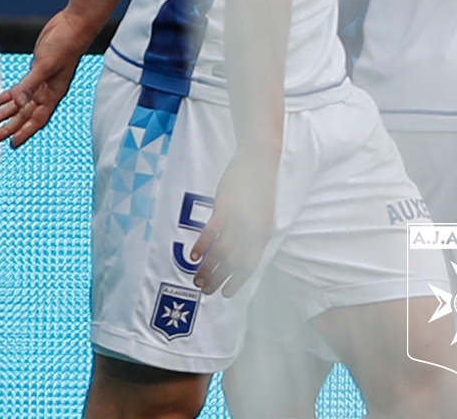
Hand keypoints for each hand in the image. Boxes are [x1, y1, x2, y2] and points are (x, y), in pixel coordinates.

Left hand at [0, 9, 98, 146]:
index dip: (24, 132)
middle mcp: (47, 91)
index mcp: (53, 94)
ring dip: (6, 113)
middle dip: (9, 126)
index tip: (12, 143)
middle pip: (25, 114)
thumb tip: (17, 103)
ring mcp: (41, 81)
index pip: (37, 119)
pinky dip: (10, 95)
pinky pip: (21, 88)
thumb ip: (29, 85)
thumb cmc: (66, 46)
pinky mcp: (36, 70)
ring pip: (21, 103)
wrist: (72, 26)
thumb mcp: (44, 66)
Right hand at [189, 152, 277, 295]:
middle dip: (219, 279)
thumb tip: (237, 248)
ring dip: (208, 268)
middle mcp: (251, 232)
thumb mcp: (261, 214)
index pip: (249, 265)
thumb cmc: (259, 187)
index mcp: (263, 235)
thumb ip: (250, 232)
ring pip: (221, 252)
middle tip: (205, 291)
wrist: (259, 161)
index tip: (226, 294)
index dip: (237, 281)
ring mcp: (238, 220)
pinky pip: (212, 232)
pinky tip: (194, 256)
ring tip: (196, 279)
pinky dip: (202, 246)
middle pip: (234, 263)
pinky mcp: (224, 208)